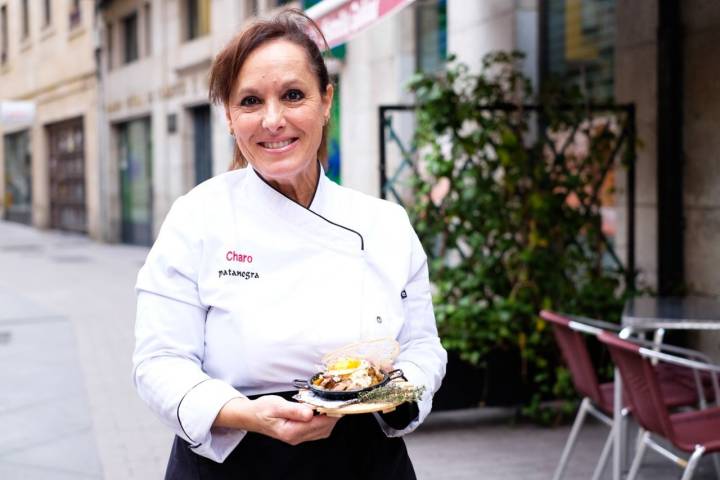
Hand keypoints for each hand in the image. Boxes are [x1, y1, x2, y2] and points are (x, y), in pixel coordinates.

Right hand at [214, 395, 339, 444]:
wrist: (251, 416)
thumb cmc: (262, 409)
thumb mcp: (277, 405)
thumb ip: (294, 410)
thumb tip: (310, 413)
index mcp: (291, 431)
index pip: (318, 424)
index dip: (330, 413)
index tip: (337, 401)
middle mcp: (296, 437)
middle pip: (324, 428)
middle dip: (332, 414)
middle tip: (336, 399)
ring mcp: (298, 437)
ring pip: (323, 430)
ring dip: (329, 417)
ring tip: (330, 403)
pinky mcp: (299, 434)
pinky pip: (317, 430)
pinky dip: (323, 420)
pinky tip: (321, 409)